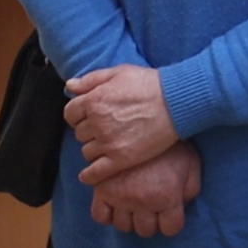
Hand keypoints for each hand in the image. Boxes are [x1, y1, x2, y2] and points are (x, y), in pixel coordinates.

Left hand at [64, 65, 178, 185]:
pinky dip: (89, 175)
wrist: (178, 101)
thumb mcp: (120, 72)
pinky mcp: (121, 159)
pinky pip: (94, 173)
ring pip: (87, 151)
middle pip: (79, 133)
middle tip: (106, 127)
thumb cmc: (151, 84)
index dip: (79, 114)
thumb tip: (69, 86)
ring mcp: (108, 143)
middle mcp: (97, 123)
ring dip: (95, 148)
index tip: (89, 116)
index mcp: (93, 101)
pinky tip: (90, 174)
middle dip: (90, 130)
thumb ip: (91, 79)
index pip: (70, 113)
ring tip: (110, 143)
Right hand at [89, 141, 201, 237]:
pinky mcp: (101, 189)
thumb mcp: (192, 163)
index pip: (170, 229)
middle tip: (151, 209)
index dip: (171, 222)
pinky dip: (107, 214)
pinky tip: (116, 203)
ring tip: (135, 204)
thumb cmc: (172, 142)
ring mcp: (120, 196)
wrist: (147, 121)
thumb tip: (182, 203)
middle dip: (151, 222)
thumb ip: (190, 187)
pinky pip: (99, 216)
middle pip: (145, 230)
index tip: (169, 216)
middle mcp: (143, 202)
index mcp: (167, 197)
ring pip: (122, 225)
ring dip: (130, 218)